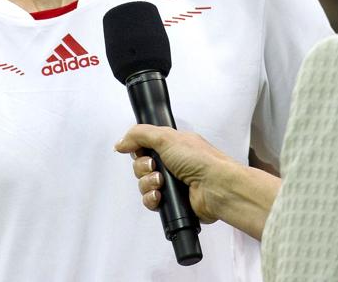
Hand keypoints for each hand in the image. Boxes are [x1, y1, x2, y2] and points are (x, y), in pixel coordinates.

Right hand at [115, 125, 237, 223]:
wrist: (215, 187)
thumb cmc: (200, 160)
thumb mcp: (166, 138)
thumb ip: (140, 135)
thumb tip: (121, 142)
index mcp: (173, 145)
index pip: (144, 147)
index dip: (139, 150)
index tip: (141, 151)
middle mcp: (172, 163)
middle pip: (141, 166)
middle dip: (143, 168)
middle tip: (155, 167)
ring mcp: (172, 183)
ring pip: (143, 184)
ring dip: (147, 184)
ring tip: (160, 183)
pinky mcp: (172, 202)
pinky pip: (150, 201)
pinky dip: (151, 199)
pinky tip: (160, 196)